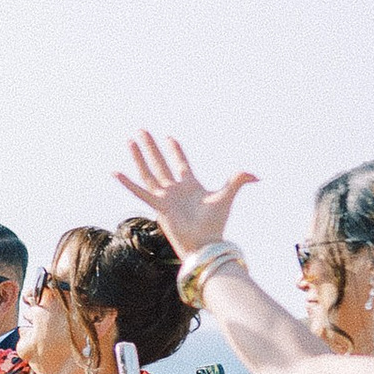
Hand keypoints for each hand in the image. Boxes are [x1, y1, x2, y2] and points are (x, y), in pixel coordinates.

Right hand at [115, 131, 255, 260]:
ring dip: (139, 156)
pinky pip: (140, 192)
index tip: (169, 138)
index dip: (175, 150)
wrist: (203, 243)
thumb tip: (257, 174)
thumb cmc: (214, 224)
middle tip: (142, 130)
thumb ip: (238, 181)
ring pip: (148, 172)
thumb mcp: (226, 197)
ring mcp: (165, 197)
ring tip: (130, 141)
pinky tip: (116, 172)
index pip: (181, 163)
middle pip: (160, 162)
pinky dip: (128, 183)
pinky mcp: (158, 206)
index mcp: (190, 185)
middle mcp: (175, 189)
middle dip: (152, 146)